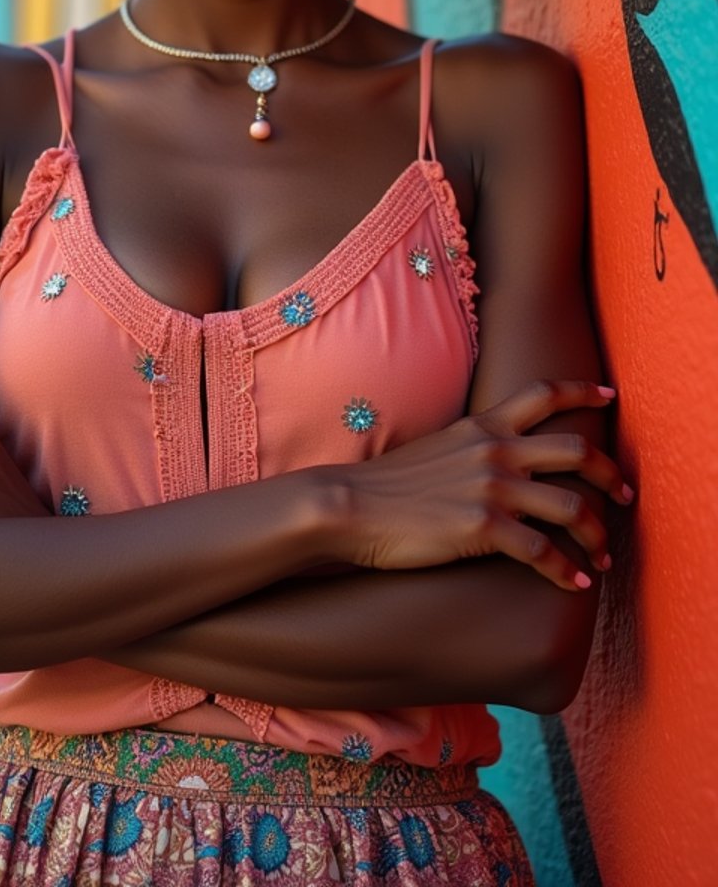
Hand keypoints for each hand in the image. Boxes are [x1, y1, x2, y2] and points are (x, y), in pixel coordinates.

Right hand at [325, 380, 632, 589]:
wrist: (349, 505)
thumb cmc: (387, 485)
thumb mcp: (437, 448)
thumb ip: (472, 449)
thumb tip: (496, 463)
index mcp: (483, 426)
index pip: (543, 393)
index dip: (582, 391)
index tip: (608, 396)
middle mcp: (495, 450)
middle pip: (576, 451)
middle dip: (610, 473)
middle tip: (625, 494)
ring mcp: (491, 488)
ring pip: (571, 506)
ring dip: (595, 534)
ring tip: (601, 556)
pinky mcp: (483, 528)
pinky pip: (543, 551)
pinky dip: (565, 570)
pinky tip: (573, 583)